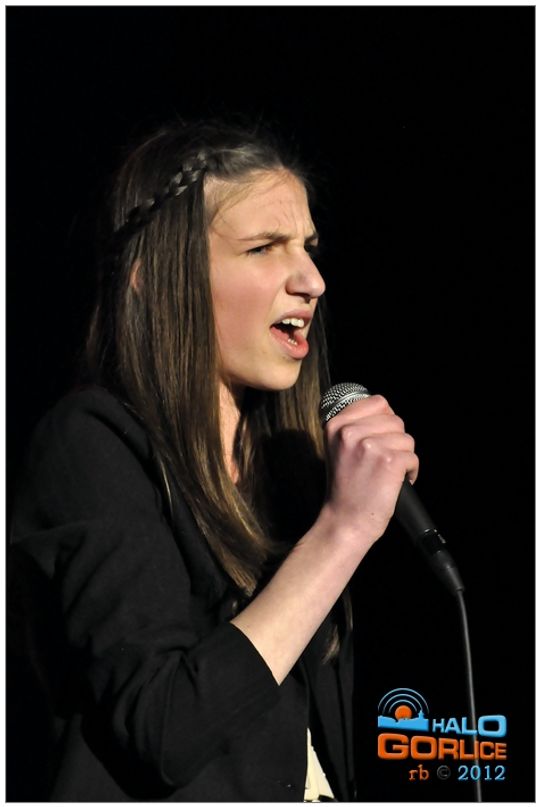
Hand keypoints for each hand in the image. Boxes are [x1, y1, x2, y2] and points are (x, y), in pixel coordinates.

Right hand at [321, 394, 418, 548]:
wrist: (345, 521)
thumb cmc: (345, 487)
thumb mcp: (339, 448)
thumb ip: (356, 426)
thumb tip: (387, 410)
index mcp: (336, 424)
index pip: (378, 402)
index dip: (385, 422)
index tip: (379, 441)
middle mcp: (350, 431)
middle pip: (395, 420)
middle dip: (395, 441)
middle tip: (381, 463)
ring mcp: (369, 445)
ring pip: (406, 439)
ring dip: (404, 457)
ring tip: (387, 473)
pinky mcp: (388, 461)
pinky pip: (413, 457)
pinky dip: (411, 472)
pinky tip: (395, 483)